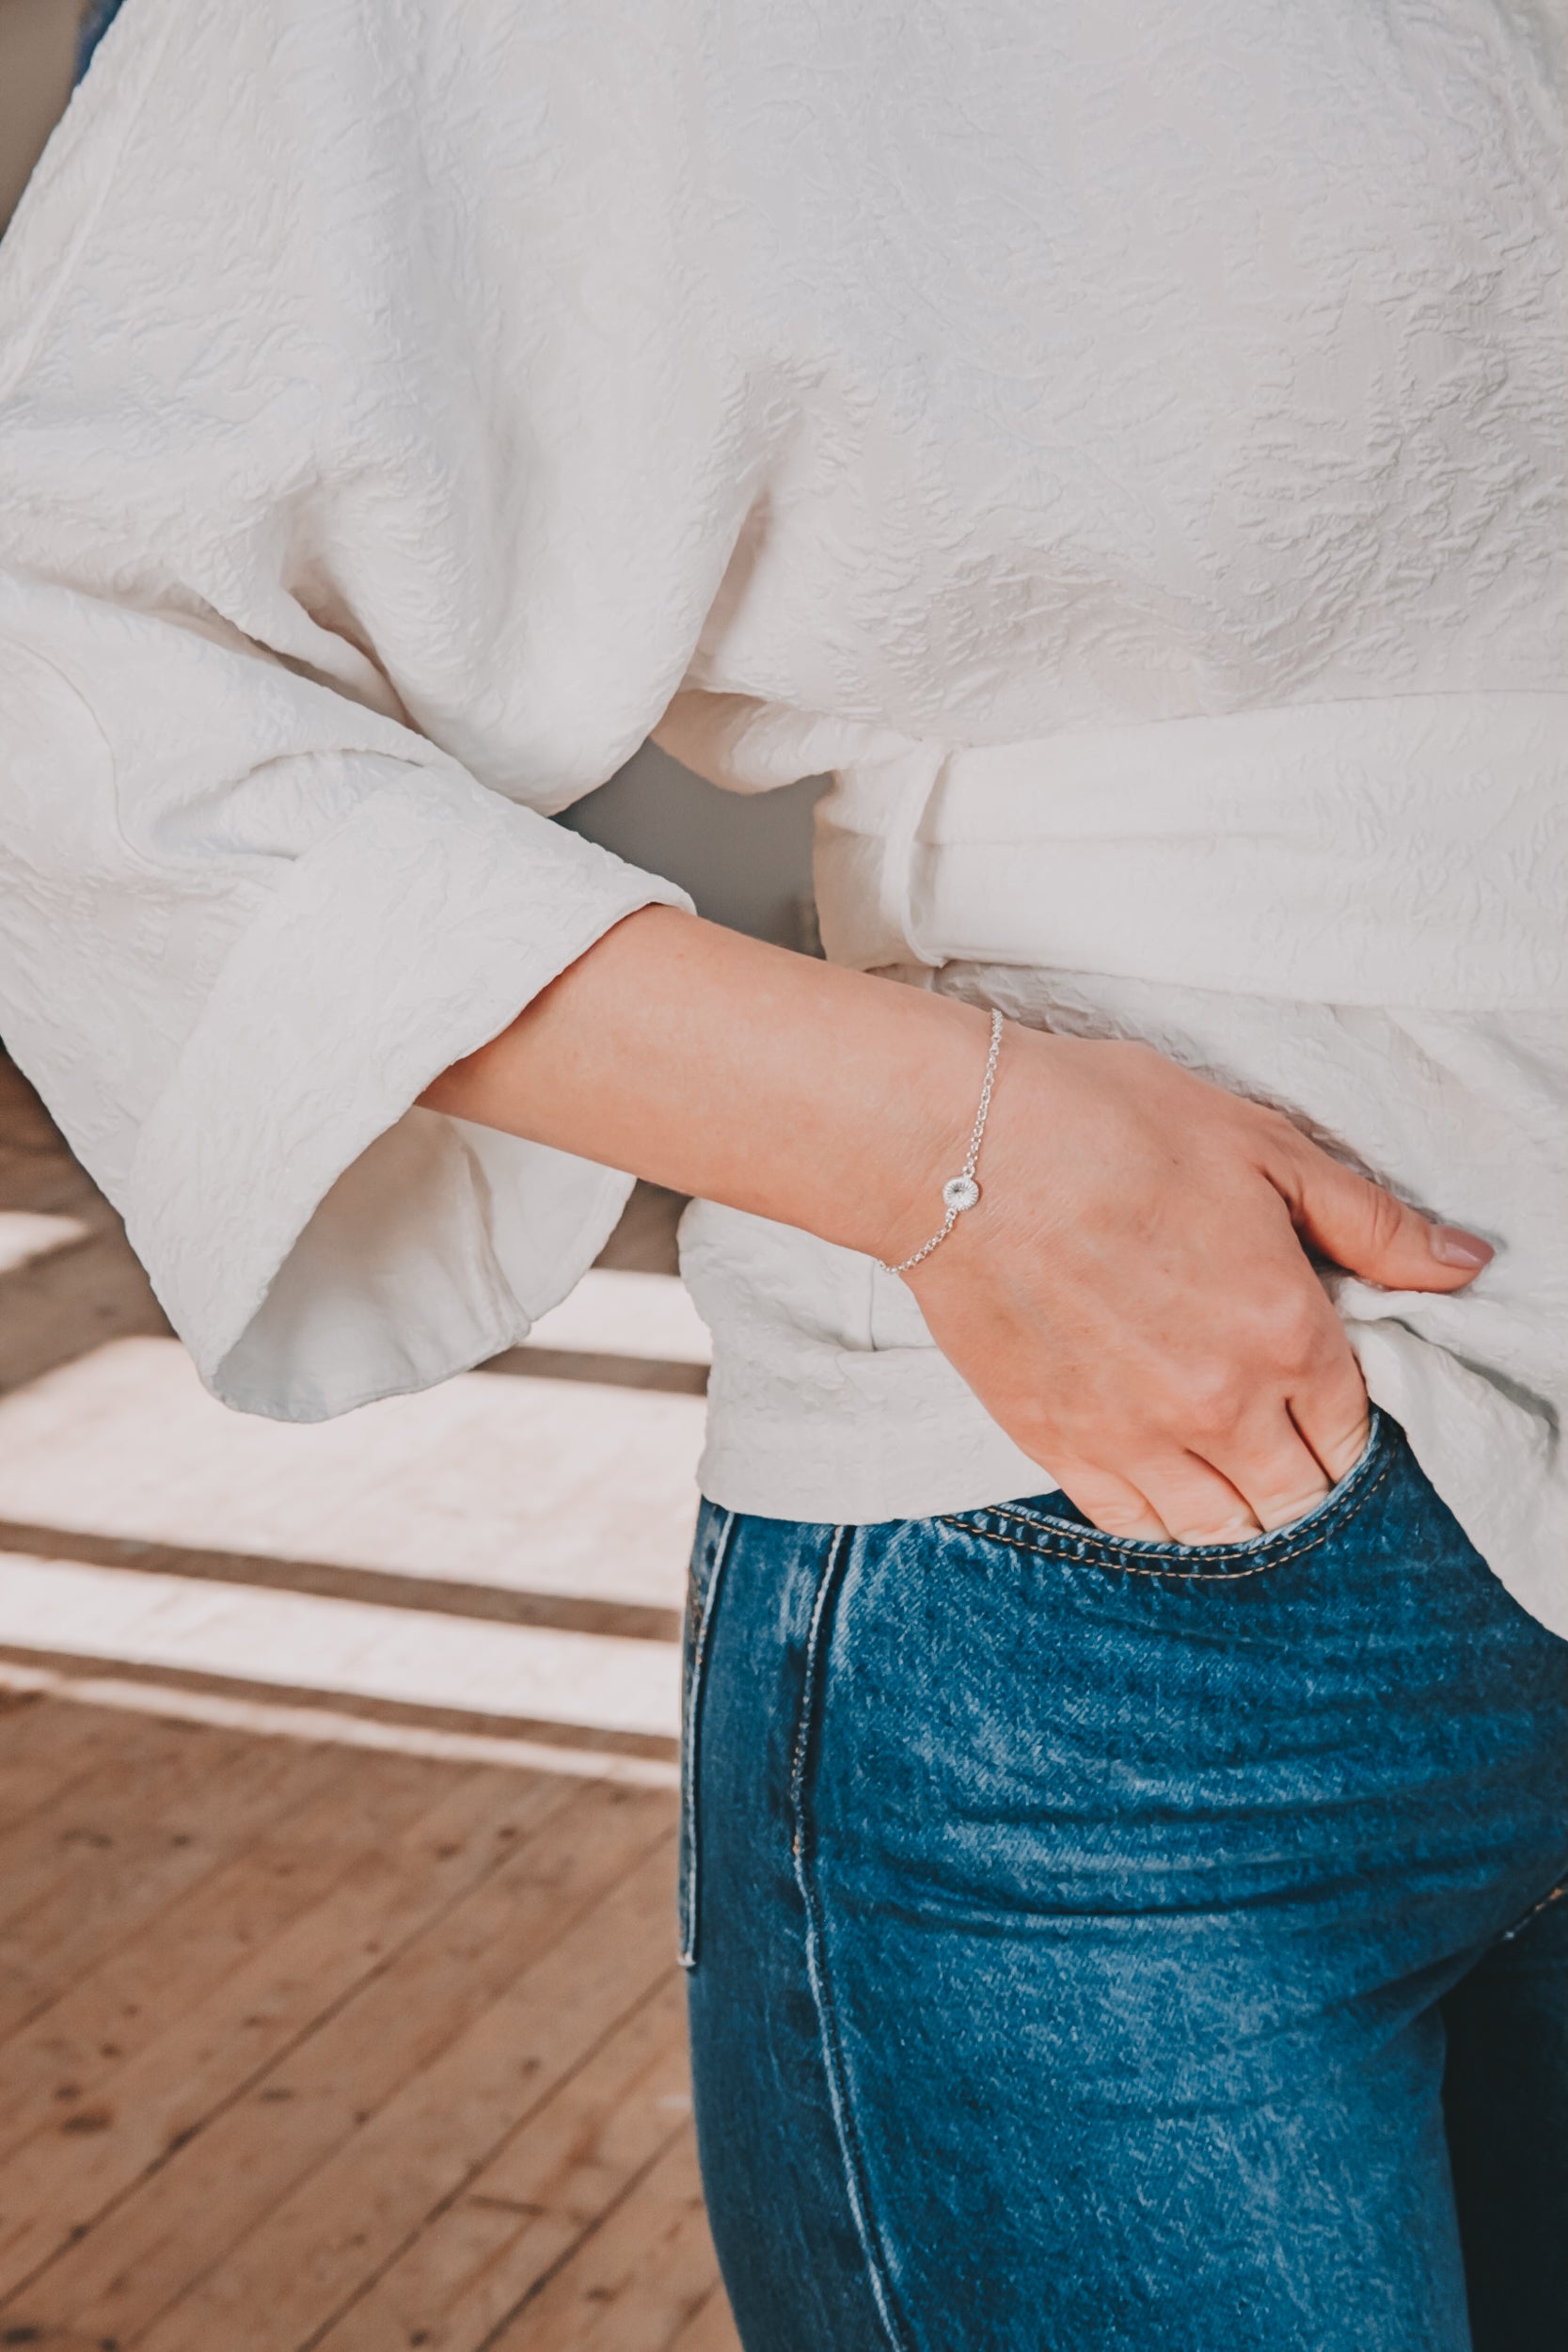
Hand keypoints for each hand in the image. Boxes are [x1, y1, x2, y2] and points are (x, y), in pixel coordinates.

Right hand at [904, 1028, 1491, 1544]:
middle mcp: (1220, 1405)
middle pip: (1296, 1497)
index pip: (1353, 1428)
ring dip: (1238, 1504)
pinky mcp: (1059, 1447)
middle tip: (1281, 1422)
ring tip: (1225, 1456)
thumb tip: (1463, 1262)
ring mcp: (1135, 1438)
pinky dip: (1162, 1515)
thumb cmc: (1108, 1125)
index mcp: (1285, 1330)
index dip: (1348, 1410)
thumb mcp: (1263, 1146)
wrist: (958, 1149)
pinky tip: (1163, 1471)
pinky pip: (1134, 1527)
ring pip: (1220, 1529)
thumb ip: (1371, 1220)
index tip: (1321, 1379)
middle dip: (1304, 1468)